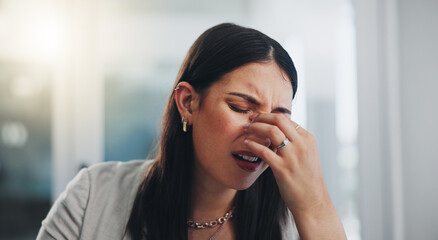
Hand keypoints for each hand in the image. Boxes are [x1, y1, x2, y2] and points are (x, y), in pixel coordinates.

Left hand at [243, 113, 345, 239]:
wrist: (313, 202)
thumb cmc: (307, 179)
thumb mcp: (307, 155)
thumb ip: (295, 142)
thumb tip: (277, 131)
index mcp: (308, 139)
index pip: (286, 119)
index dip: (270, 116)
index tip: (259, 118)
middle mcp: (302, 145)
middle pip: (279, 120)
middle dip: (262, 117)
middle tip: (250, 119)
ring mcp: (292, 157)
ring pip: (271, 132)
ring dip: (255, 127)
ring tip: (246, 129)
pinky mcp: (283, 169)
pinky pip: (264, 151)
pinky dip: (253, 144)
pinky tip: (246, 144)